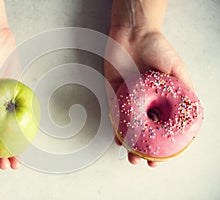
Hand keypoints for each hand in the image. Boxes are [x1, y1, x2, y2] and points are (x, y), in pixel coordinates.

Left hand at [105, 27, 193, 166]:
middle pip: (144, 130)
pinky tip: (118, 138)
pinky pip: (114, 114)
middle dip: (143, 149)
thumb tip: (192, 111)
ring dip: (128, 143)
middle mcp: (145, 102)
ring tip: (130, 156)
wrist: (133, 33)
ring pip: (128, 127)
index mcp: (161, 99)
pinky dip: (116, 127)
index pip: (162, 126)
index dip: (163, 144)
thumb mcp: (176, 69)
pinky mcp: (114, 94)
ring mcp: (129, 100)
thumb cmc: (157, 48)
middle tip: (142, 161)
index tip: (162, 158)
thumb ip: (184, 90)